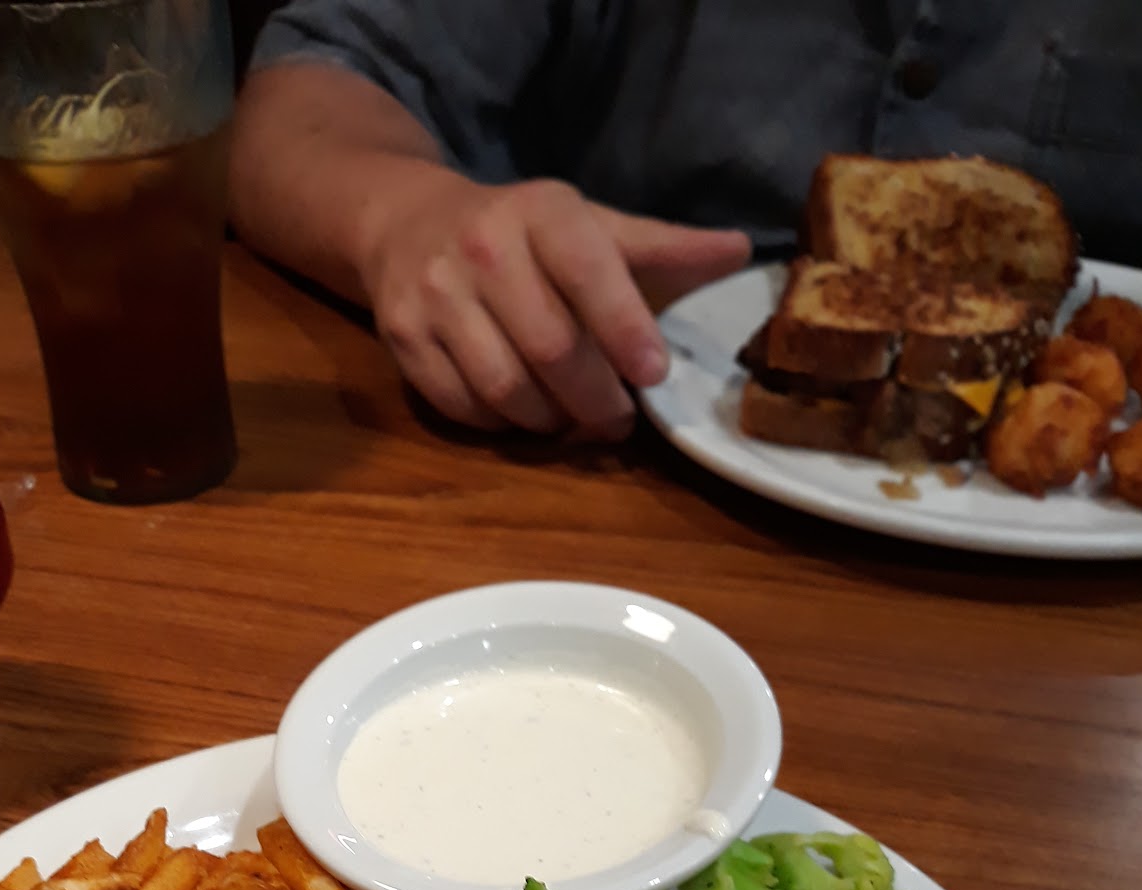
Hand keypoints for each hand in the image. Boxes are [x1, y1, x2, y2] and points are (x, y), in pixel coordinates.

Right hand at [358, 173, 749, 436]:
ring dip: (548, 421)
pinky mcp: (402, 338)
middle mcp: (483, 248)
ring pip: (504, 388)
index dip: (625, 329)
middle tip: (618, 420)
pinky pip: (464, 406)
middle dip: (594, 398)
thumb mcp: (588, 227)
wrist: (406, 223)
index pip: (590, 273)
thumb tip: (739, 252)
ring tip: (569, 419)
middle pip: (550, 347)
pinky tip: (520, 412)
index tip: (653, 375)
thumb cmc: (520, 234)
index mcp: (542, 213)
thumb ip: (660, 249)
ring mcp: (436, 295)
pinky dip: (501, 425)